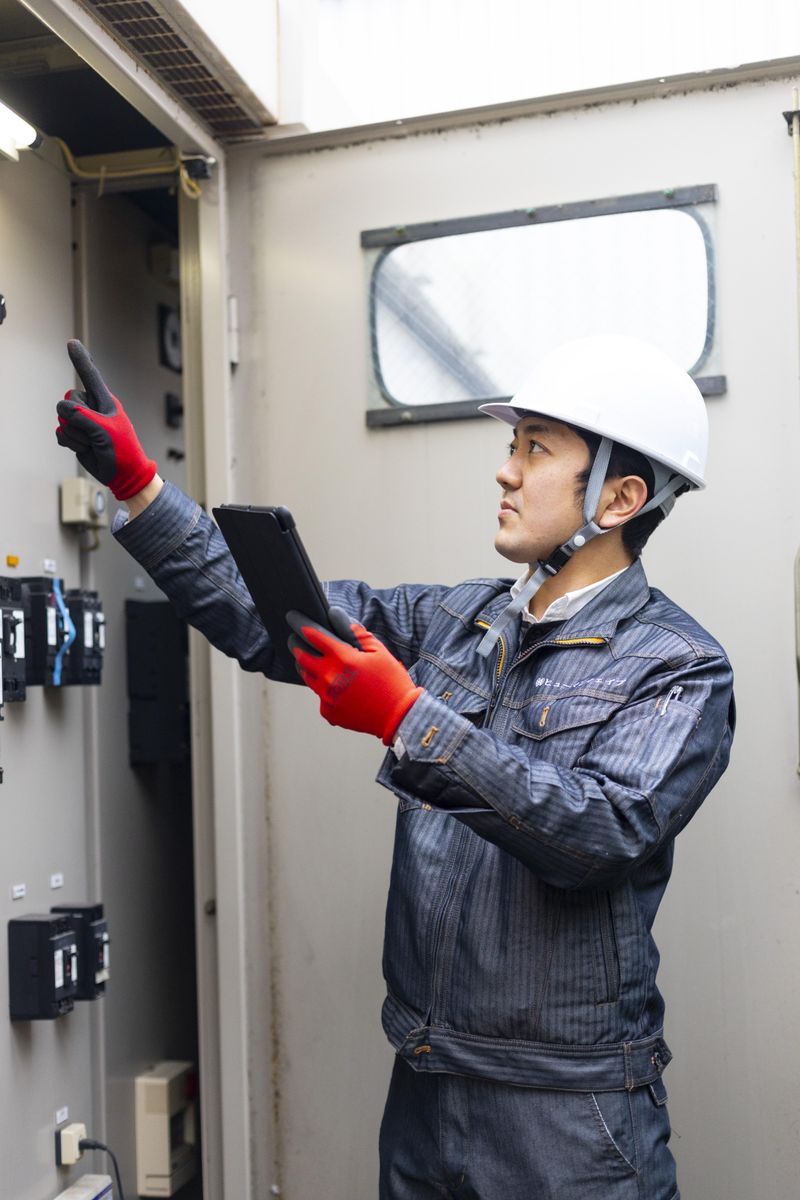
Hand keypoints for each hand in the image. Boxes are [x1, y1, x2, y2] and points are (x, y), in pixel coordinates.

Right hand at [56, 340, 156, 500]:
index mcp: (104, 400)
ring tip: (93, 443)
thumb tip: (63, 408)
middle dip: (77, 420)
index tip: (72, 343)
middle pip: (68, 400)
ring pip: (62, 419)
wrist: (123, 474)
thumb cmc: (123, 451)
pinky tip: (85, 448)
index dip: (80, 359)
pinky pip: (60, 432)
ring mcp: (82, 421)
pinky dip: (71, 443)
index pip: (90, 375)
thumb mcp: (106, 432)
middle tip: (95, 434)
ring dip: (76, 435)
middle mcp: (91, 407)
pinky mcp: (74, 435)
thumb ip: (84, 417)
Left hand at [287, 607, 422, 743]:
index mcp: (343, 659)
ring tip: (312, 662)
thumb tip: (344, 622)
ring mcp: (327, 696)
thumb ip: (359, 634)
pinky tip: (335, 688)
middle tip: (294, 641)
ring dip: (307, 667)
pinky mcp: (329, 712)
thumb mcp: (380, 652)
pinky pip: (320, 697)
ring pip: (307, 677)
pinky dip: (324, 690)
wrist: (399, 716)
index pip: (314, 637)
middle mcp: (330, 677)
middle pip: (301, 657)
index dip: (303, 626)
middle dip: (296, 646)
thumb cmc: (392, 682)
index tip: (296, 621)